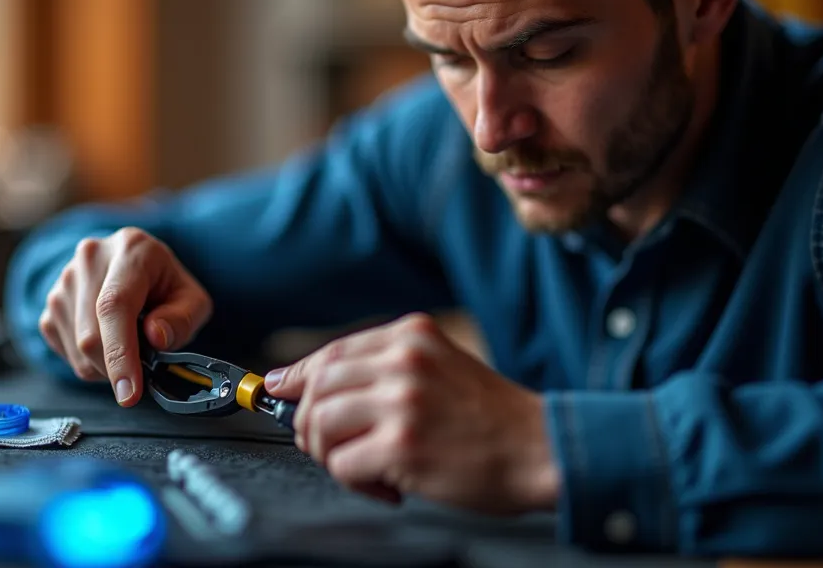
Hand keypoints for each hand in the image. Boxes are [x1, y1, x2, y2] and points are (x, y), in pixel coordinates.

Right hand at [38, 227, 211, 405]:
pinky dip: (89, 362)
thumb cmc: (164, 285)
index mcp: (131, 250)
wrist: (134, 266)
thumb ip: (182, 318)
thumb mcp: (192, 299)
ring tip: (129, 346)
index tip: (129, 392)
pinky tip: (108, 343)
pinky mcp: (50, 303)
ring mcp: (64, 279)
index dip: (120, 353)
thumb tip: (156, 337)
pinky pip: (65, 349)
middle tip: (142, 372)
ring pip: (76, 348)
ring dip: (105, 367)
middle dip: (117, 369)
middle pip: (90, 334)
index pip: (115, 305)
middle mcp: (90, 257)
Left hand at [264, 313, 559, 514]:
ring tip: (364, 468)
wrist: (541, 450)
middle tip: (329, 447)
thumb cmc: (492, 419)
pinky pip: (342, 465)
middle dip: (309, 423)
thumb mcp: (440, 368)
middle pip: (317, 387)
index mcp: (411, 336)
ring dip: (330, 455)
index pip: (332, 352)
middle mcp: (403, 361)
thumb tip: (308, 384)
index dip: (298, 376)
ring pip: (319, 425)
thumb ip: (384, 369)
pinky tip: (388, 486)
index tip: (281, 391)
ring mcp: (401, 401)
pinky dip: (354, 482)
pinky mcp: (402, 445)